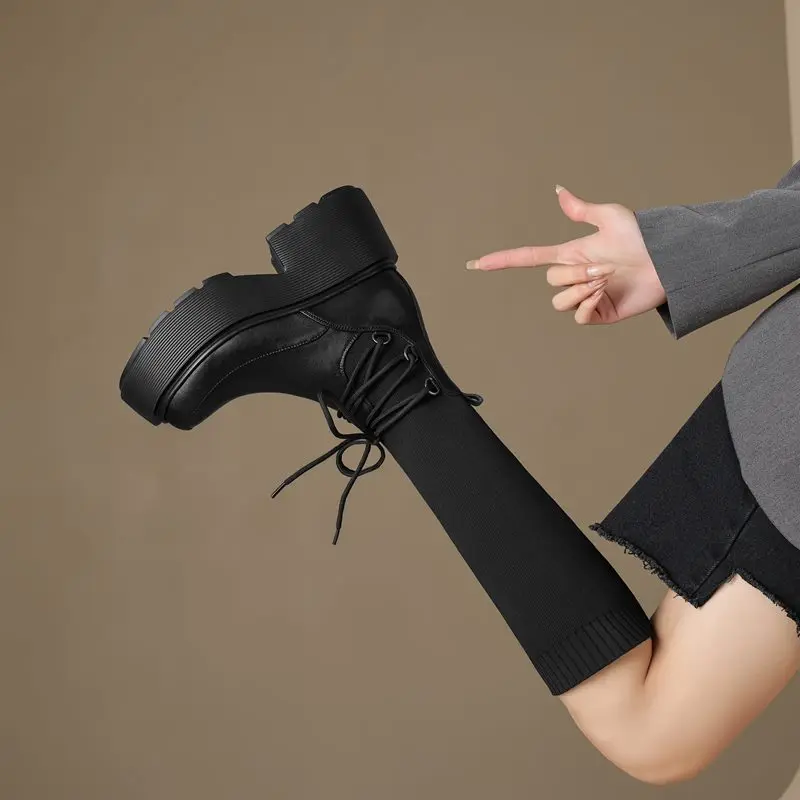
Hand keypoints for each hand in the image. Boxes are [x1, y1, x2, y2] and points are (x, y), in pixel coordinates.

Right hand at [466, 186, 667, 324]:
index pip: (527, 259)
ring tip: (607, 279)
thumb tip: (559, 191)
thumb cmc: (642, 237)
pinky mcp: (598, 314)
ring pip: (560, 300)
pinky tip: (606, 294)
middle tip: (602, 267)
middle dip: (573, 273)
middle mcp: (573, 277)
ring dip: (582, 288)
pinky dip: (590, 304)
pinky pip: (579, 316)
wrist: (667, 262)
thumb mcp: (609, 216)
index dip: (501, 261)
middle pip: (550, 281)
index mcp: (569, 255)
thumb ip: (580, 209)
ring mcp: (584, 297)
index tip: (475, 264)